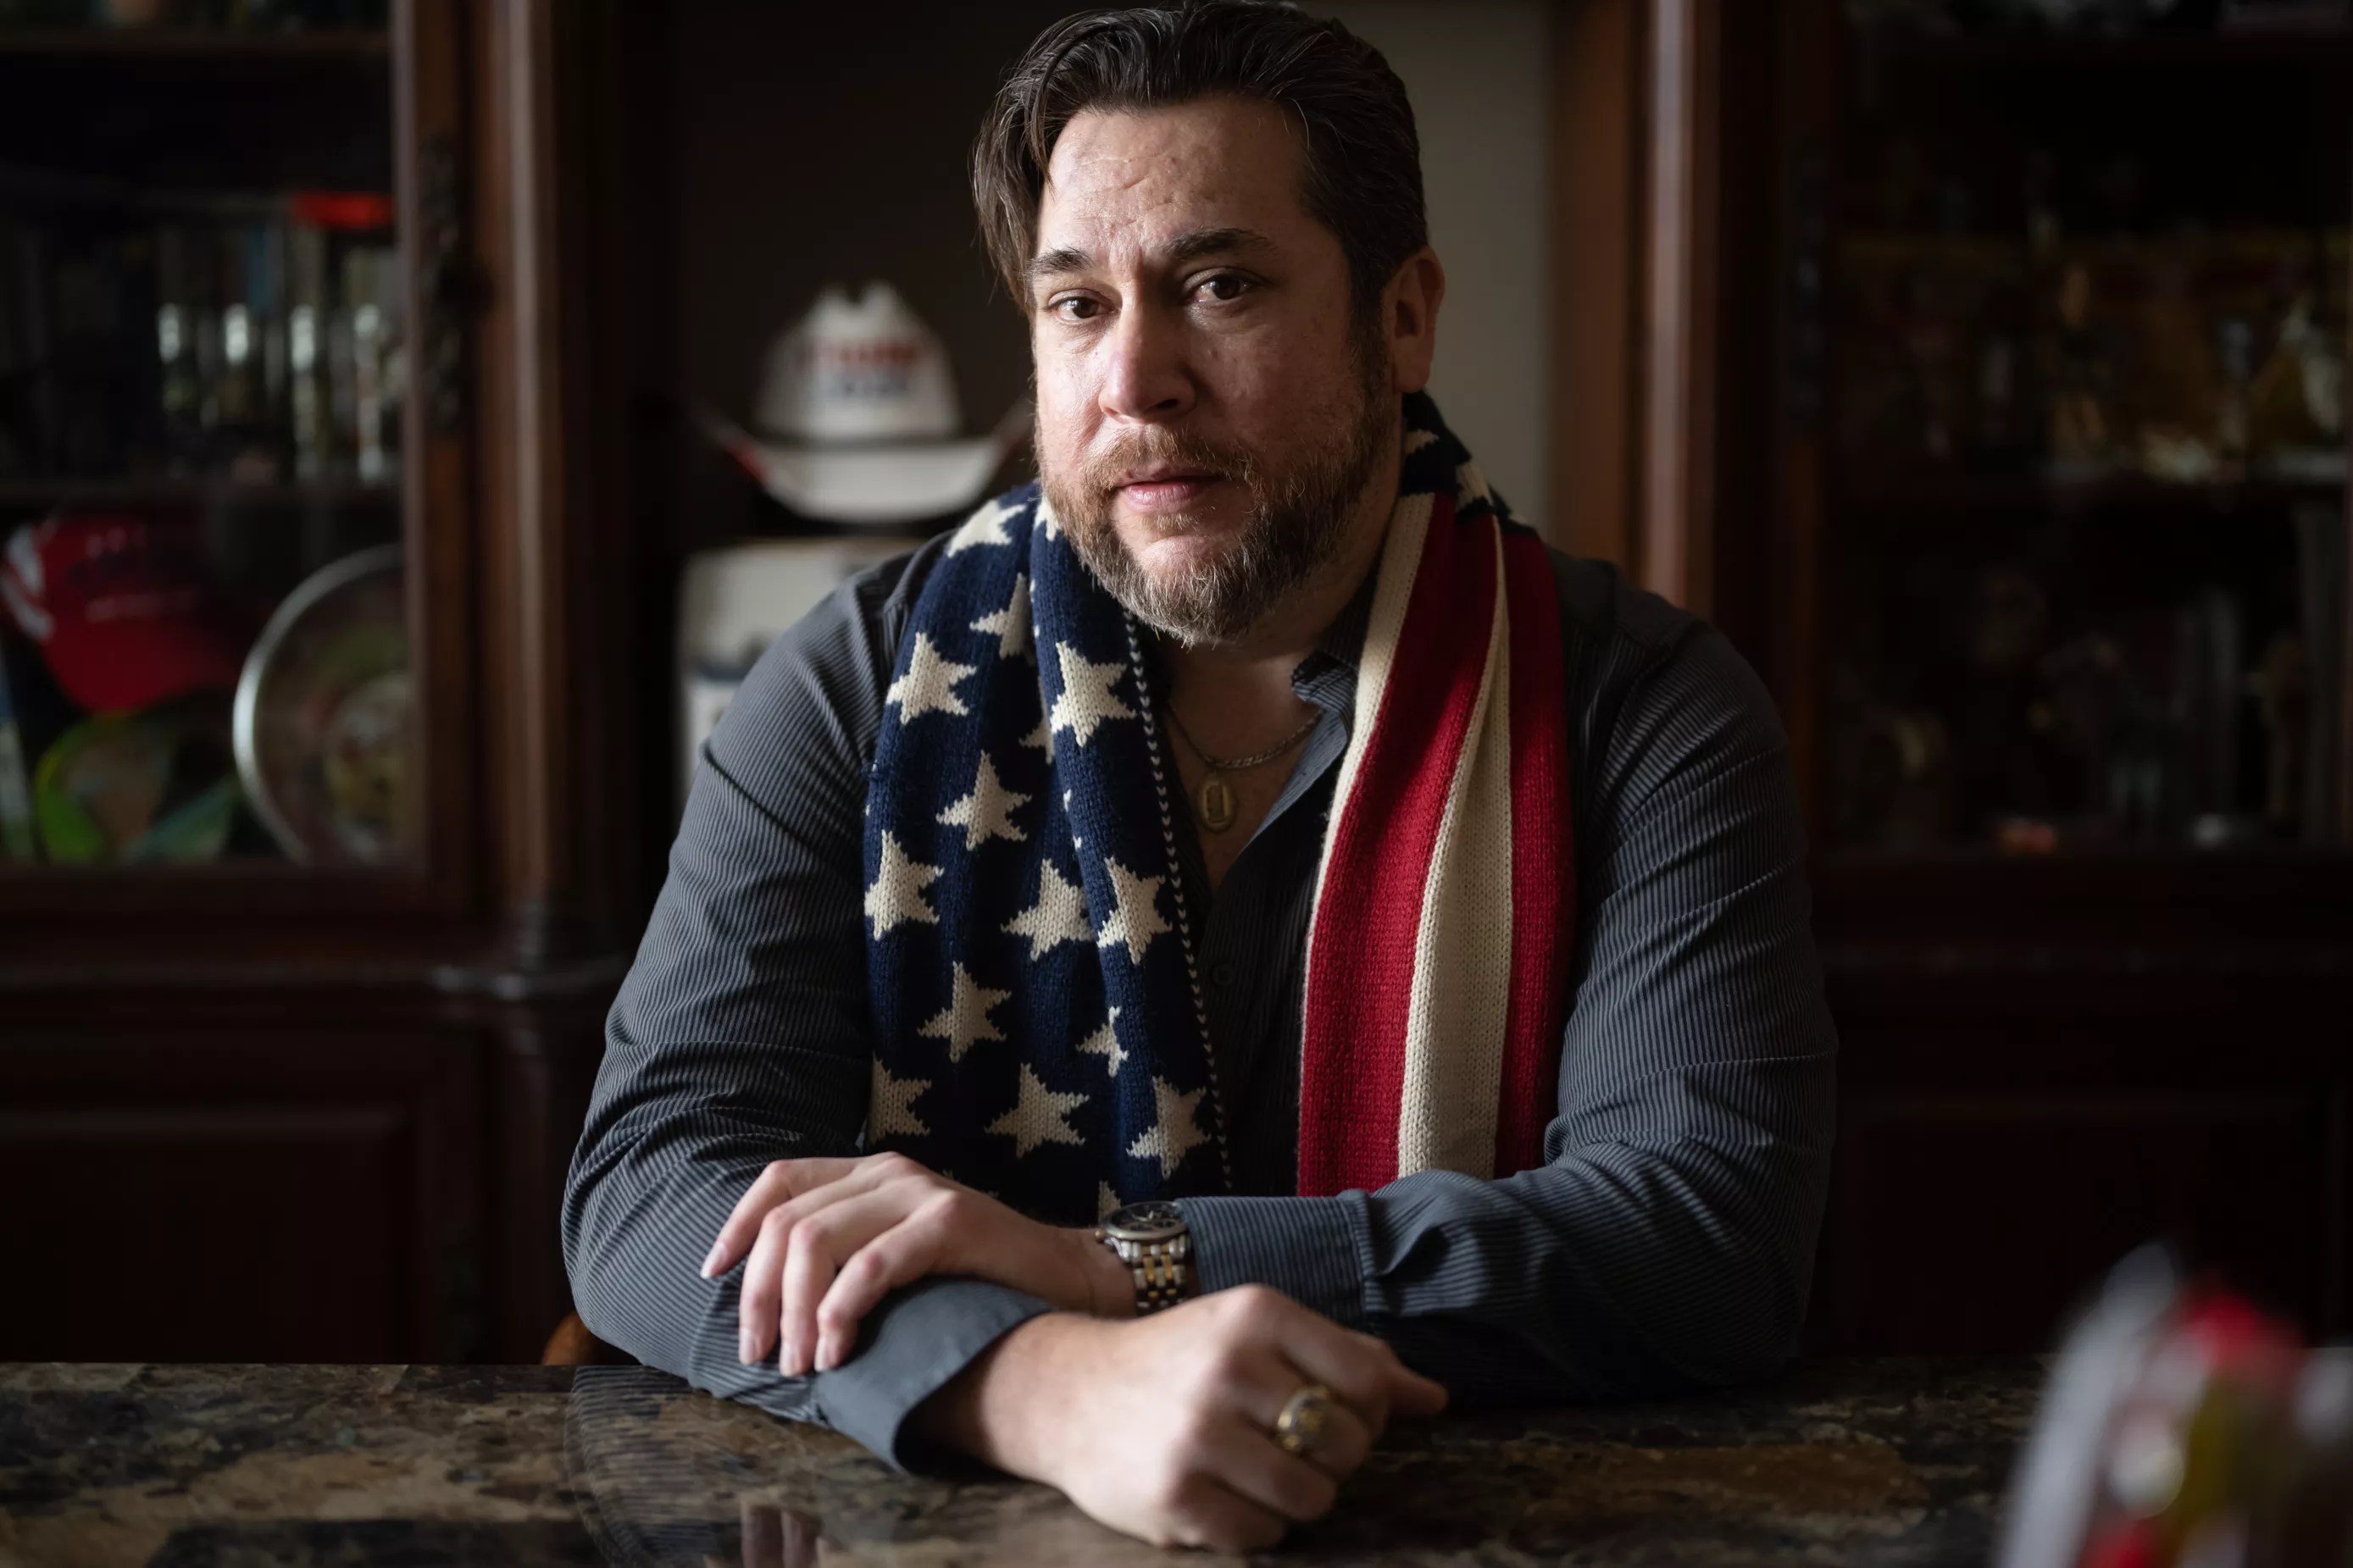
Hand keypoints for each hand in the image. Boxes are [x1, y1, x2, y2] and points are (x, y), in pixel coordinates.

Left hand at [700, 1151, 1131, 1374]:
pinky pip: (870, 1264)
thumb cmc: (976, 1278)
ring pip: (817, 1241)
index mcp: (869, 1173)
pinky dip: (841, 1311)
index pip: (780, 1180)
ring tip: (802, 1363)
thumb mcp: (899, 1254)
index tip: (712, 1276)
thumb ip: (849, 1254)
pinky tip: (838, 1351)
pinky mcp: (949, 1221)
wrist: (1065, 1277)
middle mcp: (889, 1171)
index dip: (738, 1226)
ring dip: (798, 1311)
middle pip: (789, 1222)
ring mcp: (919, 1191)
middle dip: (763, 1294)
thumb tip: (771, 1304)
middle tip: (764, 1355)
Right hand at [917, 1286, 1448, 1552]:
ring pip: (1313, 1496)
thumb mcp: (1256, 1331)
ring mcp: (1198, 1436)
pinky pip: (1265, 1533)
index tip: (1336, 1410)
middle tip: (1293, 1444)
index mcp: (1256, 1314)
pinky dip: (1258, 1523)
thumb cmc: (1182, 1359)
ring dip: (1299, 1494)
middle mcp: (1228, 1368)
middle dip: (1334, 1455)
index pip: (1369, 1379)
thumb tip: (1435, 1398)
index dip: (1369, 1409)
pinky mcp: (1174, 1498)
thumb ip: (1347, 1357)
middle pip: (1346, 1442)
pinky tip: (1225, 1493)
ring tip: (1259, 1470)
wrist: (1067, 1393)